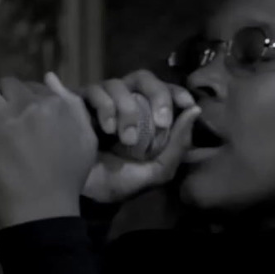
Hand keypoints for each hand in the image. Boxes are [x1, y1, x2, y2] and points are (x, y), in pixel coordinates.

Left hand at [0, 73, 96, 227]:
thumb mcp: (86, 141)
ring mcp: (2, 117)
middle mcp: (28, 104)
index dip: (27, 99)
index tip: (25, 115)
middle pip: (8, 84)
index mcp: (56, 104)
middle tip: (5, 117)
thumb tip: (51, 79)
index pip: (35, 86)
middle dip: (6, 98)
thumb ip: (74, 107)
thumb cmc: (68, 180)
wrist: (42, 209)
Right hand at [79, 69, 200, 204]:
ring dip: (128, 110)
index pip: (163, 91)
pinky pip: (95, 91)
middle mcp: (124, 102)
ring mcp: (101, 101)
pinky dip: (105, 107)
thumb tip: (195, 110)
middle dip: (157, 95)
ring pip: (118, 84)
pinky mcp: (79, 103)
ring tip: (126, 139)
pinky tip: (106, 130)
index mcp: (145, 116)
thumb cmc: (121, 182)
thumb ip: (178, 144)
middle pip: (143, 78)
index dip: (176, 92)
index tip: (186, 104)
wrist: (88, 194)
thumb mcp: (157, 170)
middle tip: (161, 122)